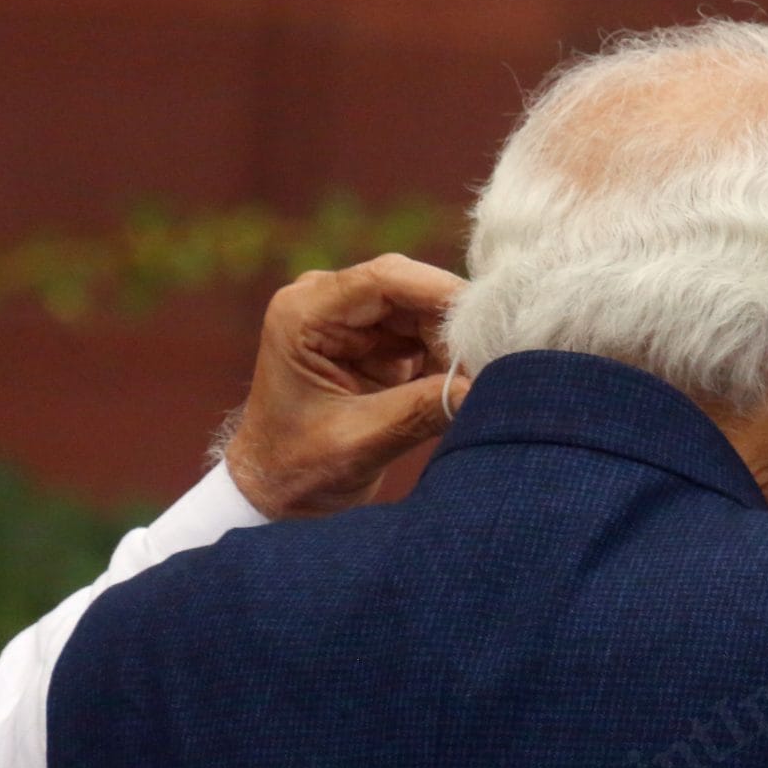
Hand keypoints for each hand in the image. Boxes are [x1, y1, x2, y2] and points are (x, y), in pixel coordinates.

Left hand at [220, 254, 468, 517]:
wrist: (276, 487)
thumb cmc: (299, 468)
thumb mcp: (360, 442)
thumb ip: (419, 412)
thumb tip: (481, 387)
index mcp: (303, 313)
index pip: (383, 280)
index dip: (440, 293)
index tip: (488, 320)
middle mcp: (325, 303)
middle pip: (410, 290)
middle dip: (454, 325)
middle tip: (490, 363)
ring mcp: (351, 320)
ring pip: (424, 311)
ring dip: (454, 344)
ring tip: (476, 381)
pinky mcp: (373, 340)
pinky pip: (424, 334)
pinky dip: (447, 358)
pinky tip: (459, 385)